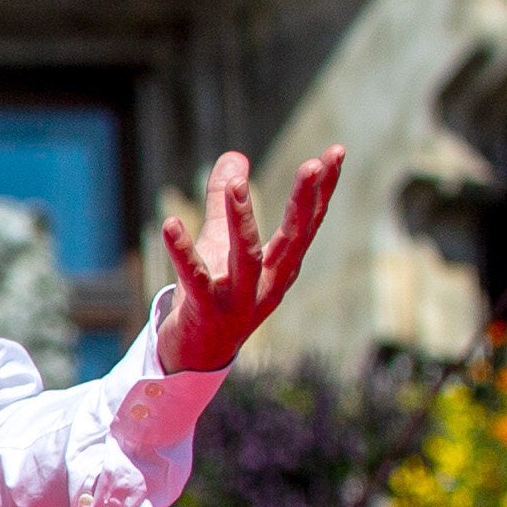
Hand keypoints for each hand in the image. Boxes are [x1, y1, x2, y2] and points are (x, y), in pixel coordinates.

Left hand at [160, 147, 344, 371]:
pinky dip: (183, 253)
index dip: (324, 188)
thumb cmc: (215, 294)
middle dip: (303, 202)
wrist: (195, 355)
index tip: (337, 151)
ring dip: (243, 221)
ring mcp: (239, 301)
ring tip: (238, 184)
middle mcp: (269, 283)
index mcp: (282, 266)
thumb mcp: (222, 243)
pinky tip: (169, 224)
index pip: (309, 222)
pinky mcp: (206, 312)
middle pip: (293, 238)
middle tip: (311, 164)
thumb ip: (226, 201)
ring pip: (247, 258)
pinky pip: (195, 280)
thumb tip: (235, 156)